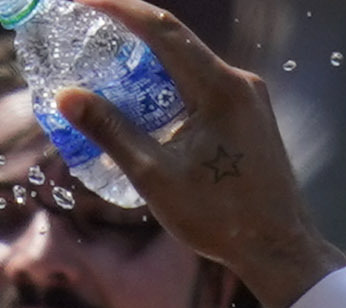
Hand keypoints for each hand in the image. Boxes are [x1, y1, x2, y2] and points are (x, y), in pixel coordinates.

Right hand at [43, 0, 342, 307]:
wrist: (277, 244)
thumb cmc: (218, 216)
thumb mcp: (153, 175)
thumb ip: (111, 131)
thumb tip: (68, 96)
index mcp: (220, 88)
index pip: (164, 32)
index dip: (121, 9)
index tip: (85, 0)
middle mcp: (239, 83)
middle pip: (175, 46)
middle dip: (128, 40)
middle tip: (87, 41)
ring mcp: (248, 98)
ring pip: (188, 70)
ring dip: (146, 72)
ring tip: (106, 84)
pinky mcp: (249, 116)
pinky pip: (201, 90)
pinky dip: (167, 93)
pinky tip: (144, 115)